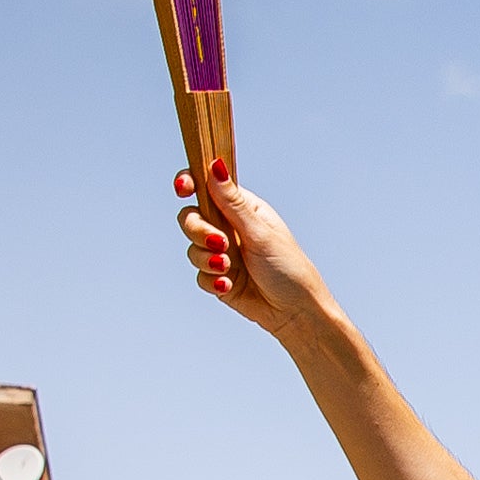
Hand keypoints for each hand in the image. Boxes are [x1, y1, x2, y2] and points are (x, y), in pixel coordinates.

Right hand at [175, 168, 326, 337]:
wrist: (296, 312)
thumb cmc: (289, 268)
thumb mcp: (260, 233)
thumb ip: (232, 203)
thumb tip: (216, 166)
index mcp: (241, 209)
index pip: (208, 187)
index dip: (189, 182)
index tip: (183, 188)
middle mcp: (229, 228)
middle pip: (191, 218)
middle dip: (198, 231)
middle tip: (219, 244)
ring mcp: (222, 253)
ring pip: (192, 248)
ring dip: (206, 259)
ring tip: (228, 268)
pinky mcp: (218, 278)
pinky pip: (199, 275)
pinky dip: (212, 280)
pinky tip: (228, 285)